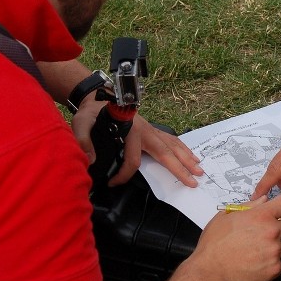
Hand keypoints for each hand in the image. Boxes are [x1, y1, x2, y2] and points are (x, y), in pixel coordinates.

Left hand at [71, 97, 202, 186]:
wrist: (98, 97)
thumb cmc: (92, 112)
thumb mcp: (81, 122)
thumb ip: (83, 139)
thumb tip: (90, 161)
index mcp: (130, 131)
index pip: (132, 160)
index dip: (123, 175)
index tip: (112, 183)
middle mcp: (144, 131)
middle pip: (165, 153)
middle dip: (179, 168)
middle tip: (193, 181)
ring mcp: (150, 129)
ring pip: (172, 145)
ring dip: (186, 158)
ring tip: (199, 168)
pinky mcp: (151, 130)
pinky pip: (171, 139)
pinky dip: (182, 148)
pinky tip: (191, 155)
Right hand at [194, 193, 280, 280]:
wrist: (211, 271)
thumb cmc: (214, 245)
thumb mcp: (226, 216)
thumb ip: (248, 206)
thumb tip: (262, 201)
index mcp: (260, 216)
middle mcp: (271, 232)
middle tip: (267, 233)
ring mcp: (275, 251)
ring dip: (277, 246)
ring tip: (258, 250)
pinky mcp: (275, 268)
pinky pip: (280, 262)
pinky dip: (272, 262)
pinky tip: (257, 261)